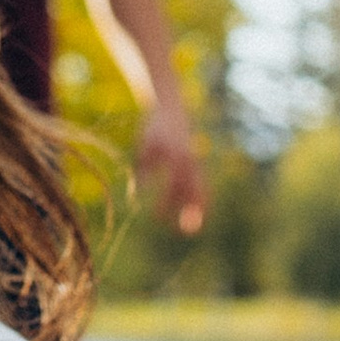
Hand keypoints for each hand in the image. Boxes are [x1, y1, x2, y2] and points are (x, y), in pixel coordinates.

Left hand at [136, 102, 206, 235]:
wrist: (172, 109)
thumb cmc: (154, 129)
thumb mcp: (144, 149)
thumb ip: (143, 172)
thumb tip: (138, 195)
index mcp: (175, 158)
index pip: (171, 188)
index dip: (166, 205)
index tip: (158, 220)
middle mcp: (189, 162)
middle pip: (192, 192)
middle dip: (191, 212)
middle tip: (188, 231)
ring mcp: (195, 161)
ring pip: (201, 189)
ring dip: (199, 208)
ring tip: (195, 227)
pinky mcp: (197, 162)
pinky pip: (201, 183)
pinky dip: (199, 198)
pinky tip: (196, 212)